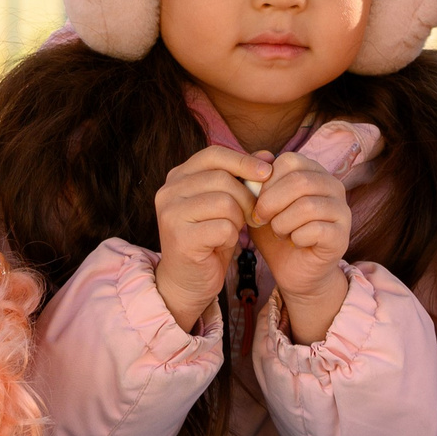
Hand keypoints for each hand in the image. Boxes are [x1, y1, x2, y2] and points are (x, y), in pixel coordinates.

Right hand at [153, 145, 261, 332]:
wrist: (188, 281)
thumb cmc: (209, 239)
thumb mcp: (225, 203)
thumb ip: (241, 178)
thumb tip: (267, 154)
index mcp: (177, 177)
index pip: (213, 154)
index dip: (243, 160)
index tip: (268, 171)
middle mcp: (168, 191)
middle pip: (223, 179)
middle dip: (246, 197)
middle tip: (251, 215)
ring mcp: (171, 214)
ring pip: (225, 202)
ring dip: (238, 219)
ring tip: (232, 230)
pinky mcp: (180, 238)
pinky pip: (224, 227)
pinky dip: (232, 236)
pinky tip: (222, 244)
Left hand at [250, 149, 353, 343]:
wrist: (294, 271)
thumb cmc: (278, 232)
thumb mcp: (261, 204)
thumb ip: (257, 180)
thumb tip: (259, 156)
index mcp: (314, 172)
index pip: (290, 161)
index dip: (266, 181)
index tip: (256, 201)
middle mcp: (333, 186)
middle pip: (299, 181)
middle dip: (270, 202)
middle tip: (260, 219)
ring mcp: (342, 211)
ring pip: (307, 206)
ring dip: (282, 222)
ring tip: (279, 231)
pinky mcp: (342, 236)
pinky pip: (315, 230)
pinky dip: (296, 237)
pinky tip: (295, 242)